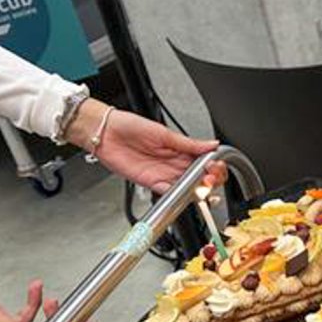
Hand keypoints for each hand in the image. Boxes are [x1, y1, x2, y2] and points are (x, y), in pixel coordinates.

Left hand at [67, 100, 225, 192]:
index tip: (216, 166)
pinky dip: (177, 194)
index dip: (213, 166)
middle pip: (199, 177)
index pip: (204, 162)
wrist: (105, 132)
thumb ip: (189, 144)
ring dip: (196, 189)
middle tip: (211, 177)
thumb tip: (213, 145)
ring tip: (201, 185)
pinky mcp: (151, 182)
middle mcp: (173, 163)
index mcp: (180, 150)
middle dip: (209, 180)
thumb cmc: (129, 126)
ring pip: (187, 187)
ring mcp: (163, 174)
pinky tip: (184, 191)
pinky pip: (168, 192)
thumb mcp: (163, 133)